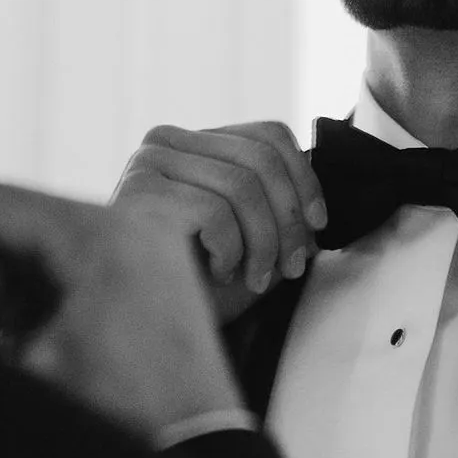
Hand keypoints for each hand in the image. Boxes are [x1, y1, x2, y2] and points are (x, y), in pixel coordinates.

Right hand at [0, 182, 244, 445]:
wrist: (201, 452)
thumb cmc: (129, 417)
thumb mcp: (29, 371)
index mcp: (101, 233)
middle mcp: (131, 224)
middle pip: (21, 223)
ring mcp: (148, 245)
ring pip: (45, 245)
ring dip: (8, 290)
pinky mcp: (154, 271)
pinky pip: (78, 263)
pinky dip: (43, 298)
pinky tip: (30, 348)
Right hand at [109, 123, 327, 323]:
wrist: (145, 323)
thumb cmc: (194, 283)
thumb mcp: (248, 238)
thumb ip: (276, 208)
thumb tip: (314, 205)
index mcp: (194, 142)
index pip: (267, 135)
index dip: (304, 178)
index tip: (318, 225)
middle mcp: (166, 141)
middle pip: (260, 159)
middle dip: (288, 220)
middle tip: (293, 267)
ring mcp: (148, 163)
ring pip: (242, 185)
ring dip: (263, 242)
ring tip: (257, 279)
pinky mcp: (139, 192)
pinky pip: (213, 211)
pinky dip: (228, 250)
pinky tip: (216, 272)